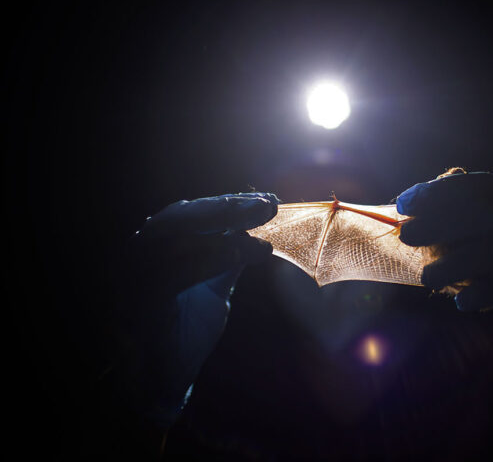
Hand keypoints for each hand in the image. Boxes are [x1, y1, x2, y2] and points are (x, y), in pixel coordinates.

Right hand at [118, 192, 277, 426]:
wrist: (163, 381)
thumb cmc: (185, 329)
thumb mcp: (214, 285)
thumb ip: (228, 257)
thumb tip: (256, 231)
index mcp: (154, 247)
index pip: (191, 213)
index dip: (230, 204)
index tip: (269, 201)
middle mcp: (138, 255)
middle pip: (180, 217)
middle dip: (227, 209)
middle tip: (267, 207)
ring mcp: (132, 278)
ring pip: (174, 239)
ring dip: (222, 232)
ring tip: (261, 235)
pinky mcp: (136, 305)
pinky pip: (172, 274)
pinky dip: (209, 260)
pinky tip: (241, 256)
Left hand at [397, 171, 492, 366]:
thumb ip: (466, 223)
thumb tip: (413, 205)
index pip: (483, 186)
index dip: (440, 192)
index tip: (404, 203)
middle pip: (488, 213)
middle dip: (440, 221)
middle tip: (407, 236)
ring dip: (453, 264)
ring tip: (428, 278)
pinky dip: (479, 293)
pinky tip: (461, 302)